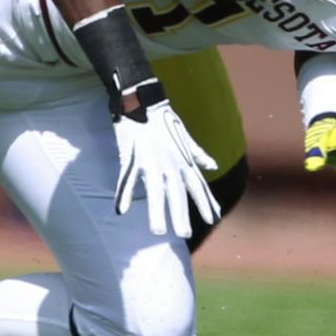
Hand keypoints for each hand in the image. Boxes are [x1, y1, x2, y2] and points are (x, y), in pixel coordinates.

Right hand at [113, 89, 219, 238]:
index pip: (198, 186)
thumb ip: (199, 154)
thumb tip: (213, 166)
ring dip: (156, 211)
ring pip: (155, 191)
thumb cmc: (164, 120)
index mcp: (183, 160)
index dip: (206, 202)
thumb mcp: (185, 138)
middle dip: (182, 215)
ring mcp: (151, 162)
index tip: (214, 218)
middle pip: (177, 194)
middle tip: (185, 234)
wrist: (142, 100)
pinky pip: (127, 179)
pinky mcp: (132, 157)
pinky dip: (123, 194)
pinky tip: (121, 210)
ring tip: (158, 231)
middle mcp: (170, 164)